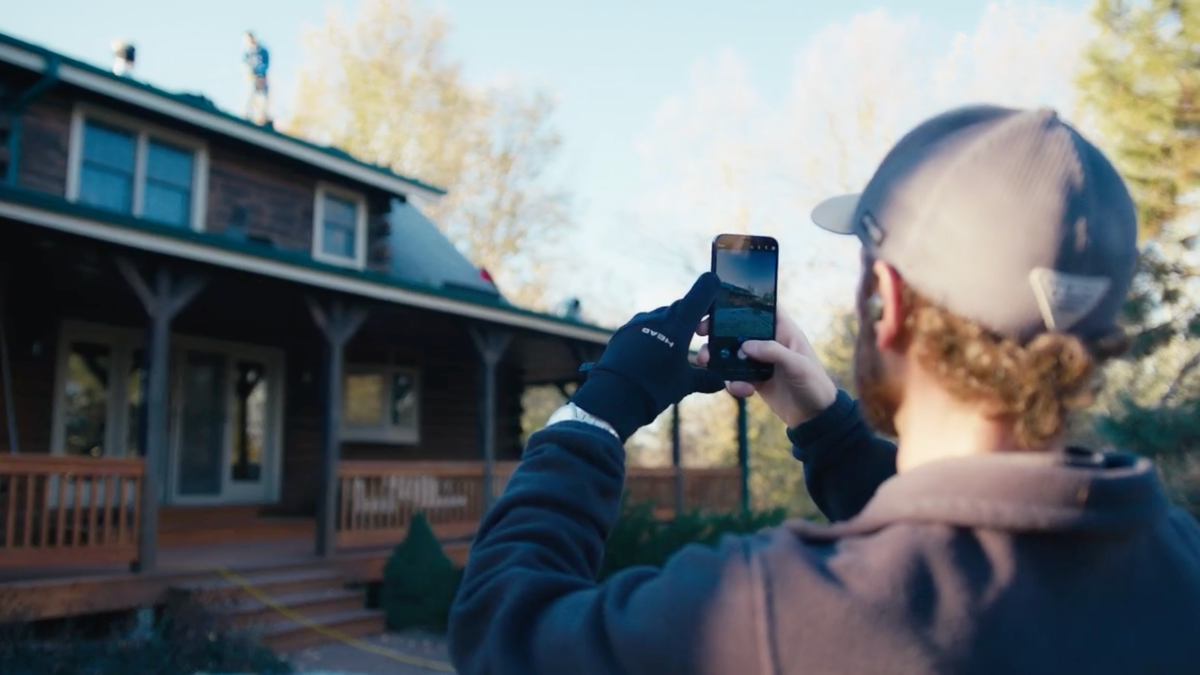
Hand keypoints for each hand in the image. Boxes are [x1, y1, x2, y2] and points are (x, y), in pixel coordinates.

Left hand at [572, 273, 726, 440]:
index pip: (700, 294)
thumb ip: (705, 379)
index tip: (715, 282)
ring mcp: (638, 323)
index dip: (710, 286)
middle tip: (700, 331)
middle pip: (681, 307)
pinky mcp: (623, 332)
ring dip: (671, 327)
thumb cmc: (655, 387)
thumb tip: (721, 381)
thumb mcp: (685, 384)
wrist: (614, 396)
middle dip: (692, 316)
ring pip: (662, 317)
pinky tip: (653, 353)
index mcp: (678, 324)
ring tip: (675, 348)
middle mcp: (658, 317)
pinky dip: (653, 335)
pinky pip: (644, 327)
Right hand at [696, 307, 838, 427]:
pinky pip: (736, 376)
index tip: (718, 303)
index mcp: (784, 331)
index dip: (741, 303)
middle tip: (701, 332)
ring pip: (732, 353)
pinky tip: (744, 390)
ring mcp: (761, 361)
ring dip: (718, 358)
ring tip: (706, 362)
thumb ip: (772, 352)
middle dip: (718, 331)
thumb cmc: (814, 384)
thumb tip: (744, 347)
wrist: (815, 418)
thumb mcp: (798, 365)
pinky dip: (733, 382)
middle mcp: (770, 343)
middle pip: (739, 329)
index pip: (761, 309)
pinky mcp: (755, 379)